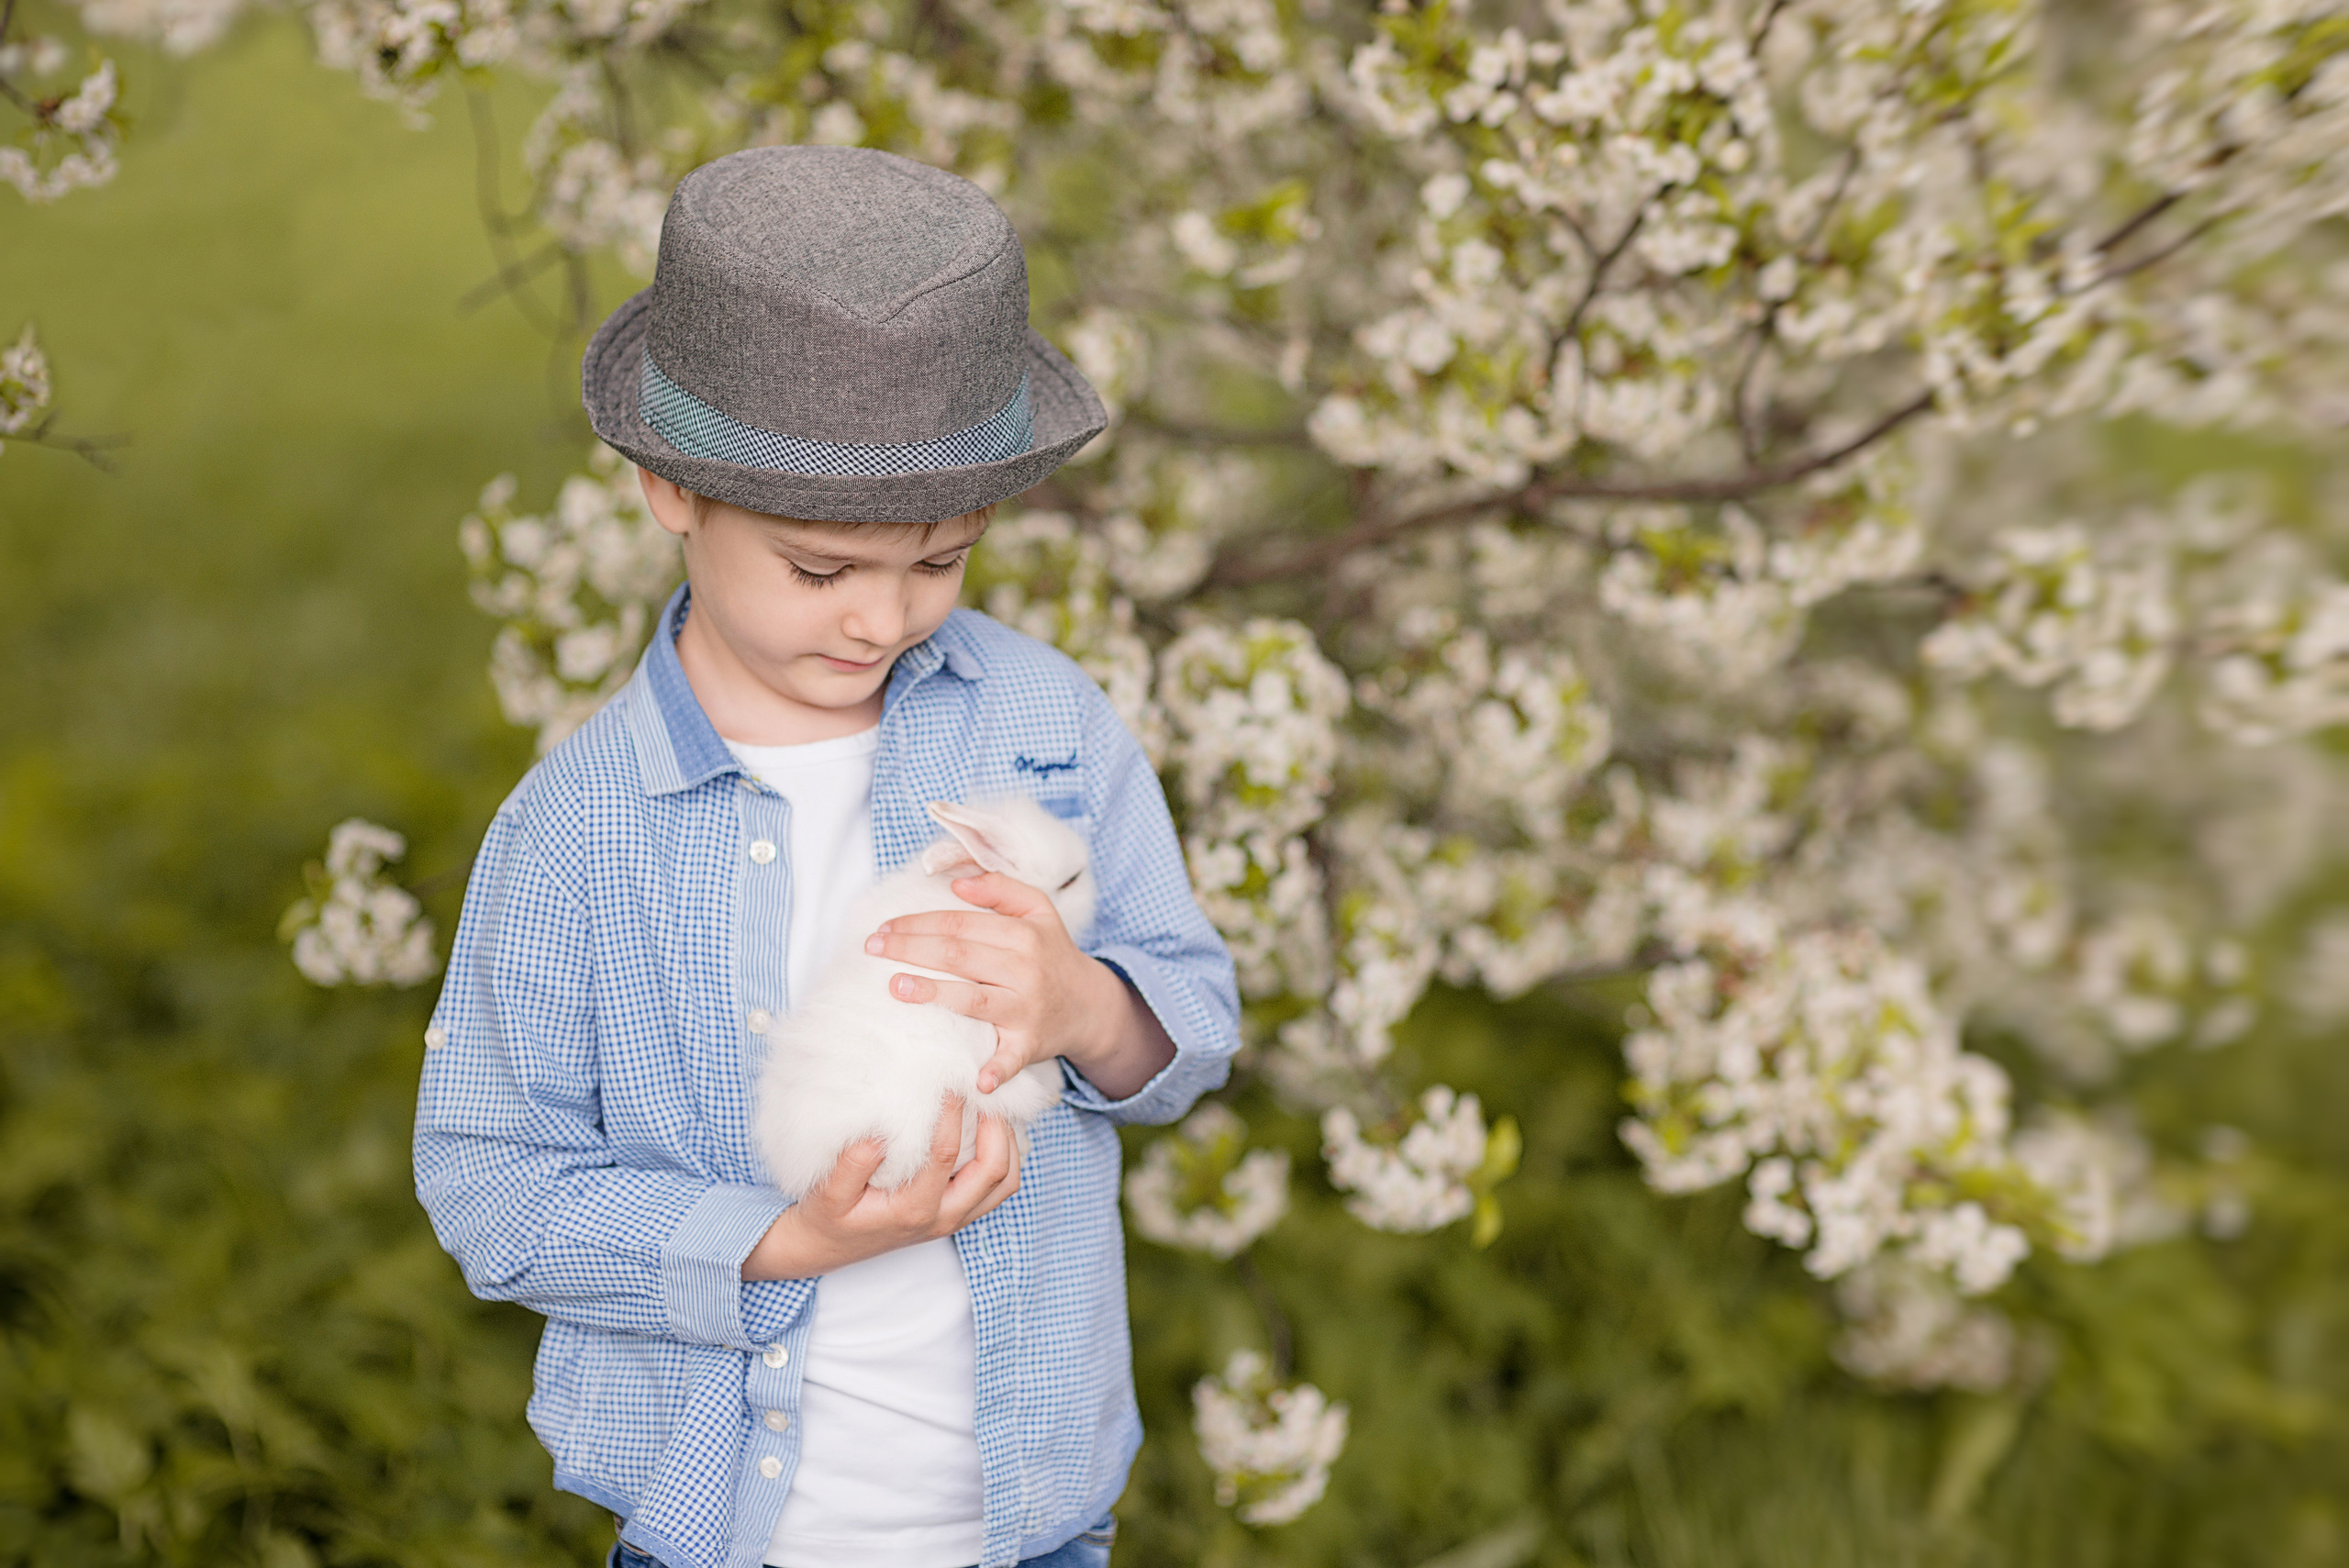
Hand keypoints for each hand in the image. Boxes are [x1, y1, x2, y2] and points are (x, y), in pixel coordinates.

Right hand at [739, 1096, 1018, 1279]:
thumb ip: (852, 1165)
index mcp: (914, 1210)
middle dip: (997, 1128)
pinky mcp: (956, 1214)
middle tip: (985, 1092)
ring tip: (993, 1108)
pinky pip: (997, 1189)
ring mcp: (954, 1219)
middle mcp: (943, 1218)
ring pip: (1004, 1183)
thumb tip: (879, 1134)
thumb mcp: (828, 1193)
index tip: (949, 1083)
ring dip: (1007, 1144)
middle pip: (994, 1172)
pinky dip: (1003, 1158)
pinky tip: (988, 1130)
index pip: (945, 1156)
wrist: (825, 1248)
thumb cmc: (827, 1217)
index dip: (952, 1115)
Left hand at [866, 873, 1173, 1099]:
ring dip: (934, 994)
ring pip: (973, 1000)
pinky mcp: (1030, 1044)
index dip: (918, 923)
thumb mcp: (1038, 910)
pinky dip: (997, 1070)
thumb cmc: (1050, 954)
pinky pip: (1011, 1059)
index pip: (959, 924)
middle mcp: (1025, 970)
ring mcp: (1026, 1009)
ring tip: (896, 987)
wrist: (1090, 1006)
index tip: (884, 927)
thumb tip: (955, 883)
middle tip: (872, 949)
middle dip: (911, 949)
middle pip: (959, 956)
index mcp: (1023, 935)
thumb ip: (1000, 888)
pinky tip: (977, 1080)